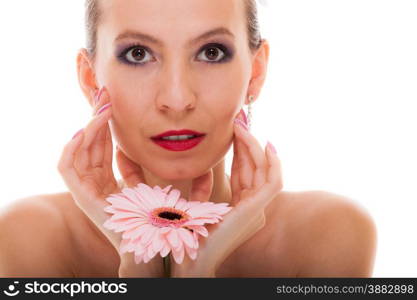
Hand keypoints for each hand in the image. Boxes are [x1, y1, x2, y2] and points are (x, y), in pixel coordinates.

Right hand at [57, 87, 162, 276]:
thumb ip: (143, 168)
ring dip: (89, 128)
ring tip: (101, 110)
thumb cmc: (154, 215)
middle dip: (97, 120)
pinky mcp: (81, 196)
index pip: (103, 149)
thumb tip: (147, 147)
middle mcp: (95, 184)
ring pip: (79, 151)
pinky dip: (72, 148)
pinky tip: (85, 131)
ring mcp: (86, 190)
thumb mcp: (149, 183)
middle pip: (90, 146)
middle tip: (106, 97)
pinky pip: (66, 167)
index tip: (114, 105)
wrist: (150, 241)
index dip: (107, 127)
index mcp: (108, 182)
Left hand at [170, 112, 282, 276]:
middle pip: (254, 168)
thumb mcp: (202, 202)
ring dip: (255, 146)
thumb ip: (207, 188)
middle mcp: (253, 208)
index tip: (232, 129)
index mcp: (241, 207)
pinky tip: (266, 144)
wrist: (191, 257)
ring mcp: (258, 209)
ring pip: (265, 170)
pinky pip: (274, 181)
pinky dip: (273, 162)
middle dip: (247, 142)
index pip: (244, 172)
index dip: (240, 150)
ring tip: (242, 127)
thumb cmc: (191, 232)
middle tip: (238, 120)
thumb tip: (202, 164)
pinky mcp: (257, 208)